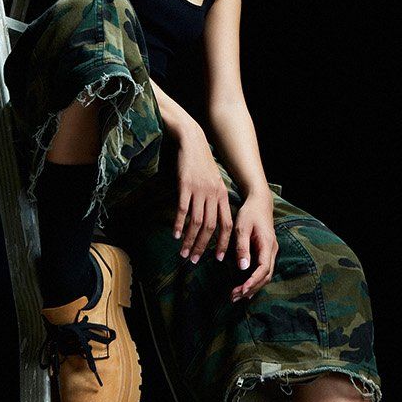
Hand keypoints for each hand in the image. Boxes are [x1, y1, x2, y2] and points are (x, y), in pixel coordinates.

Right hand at [172, 125, 233, 263]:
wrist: (192, 141)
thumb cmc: (202, 163)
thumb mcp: (214, 181)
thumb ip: (215, 199)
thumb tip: (213, 220)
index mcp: (222, 195)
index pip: (226, 225)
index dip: (222, 243)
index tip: (217, 258)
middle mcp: (213, 195)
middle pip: (210, 227)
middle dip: (202, 247)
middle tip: (194, 260)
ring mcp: (199, 190)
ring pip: (196, 222)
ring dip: (189, 240)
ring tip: (183, 252)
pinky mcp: (185, 185)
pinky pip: (183, 210)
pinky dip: (179, 225)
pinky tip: (175, 235)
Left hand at [230, 191, 278, 302]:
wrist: (259, 203)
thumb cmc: (249, 213)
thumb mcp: (242, 228)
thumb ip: (242, 247)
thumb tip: (243, 268)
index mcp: (267, 244)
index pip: (264, 268)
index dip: (253, 281)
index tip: (241, 290)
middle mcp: (272, 250)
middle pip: (266, 276)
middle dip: (251, 288)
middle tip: (233, 297)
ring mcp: (271, 252)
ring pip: (265, 275)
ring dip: (252, 287)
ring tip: (236, 296)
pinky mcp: (266, 253)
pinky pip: (263, 271)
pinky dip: (254, 281)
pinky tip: (244, 288)